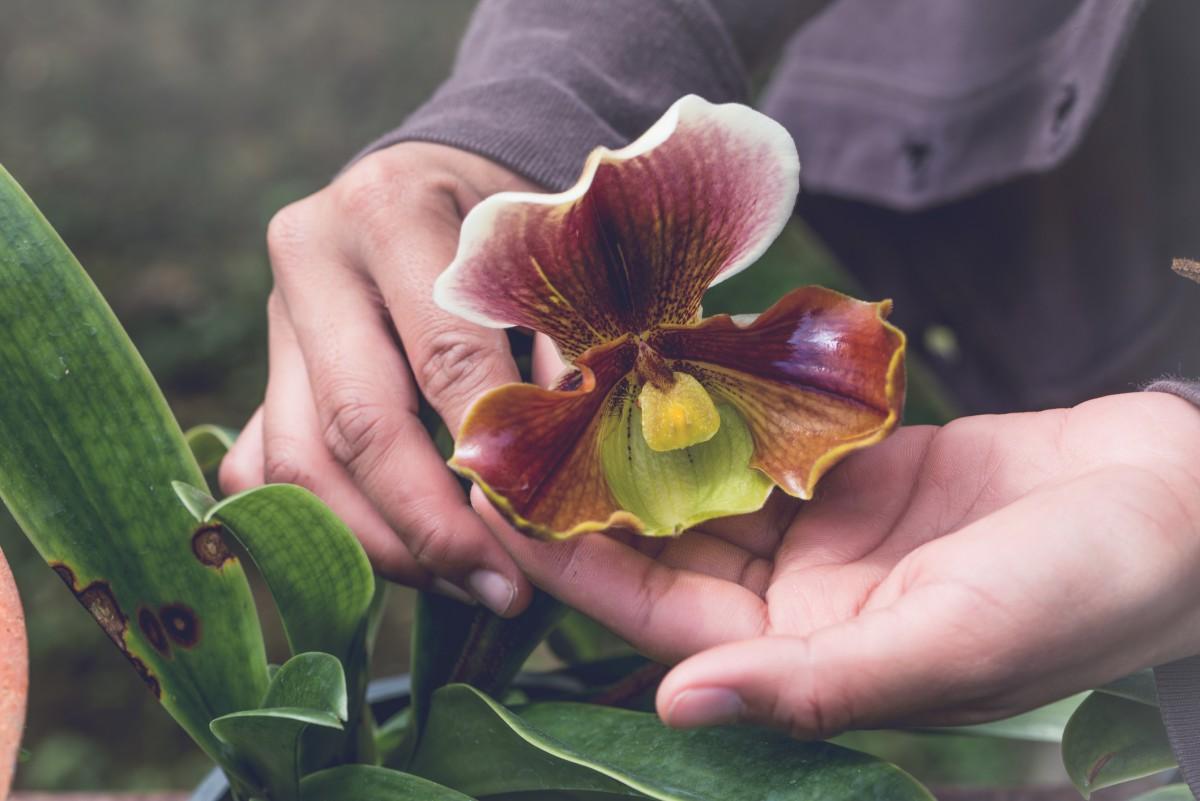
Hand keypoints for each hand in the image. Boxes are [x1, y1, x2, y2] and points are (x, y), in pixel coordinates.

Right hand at [220, 142, 540, 615]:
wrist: (441, 180)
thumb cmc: (515, 220)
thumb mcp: (555, 254)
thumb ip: (567, 338)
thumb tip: (575, 453)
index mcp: (389, 211)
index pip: (443, 359)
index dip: (490, 460)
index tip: (540, 540)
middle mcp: (311, 260)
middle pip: (354, 425)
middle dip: (429, 527)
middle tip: (499, 588)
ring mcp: (276, 319)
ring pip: (297, 464)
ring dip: (382, 543)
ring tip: (465, 582)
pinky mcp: (264, 368)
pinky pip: (267, 471)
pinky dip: (329, 526)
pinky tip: (406, 556)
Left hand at [483, 390, 1199, 735]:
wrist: (1170, 506)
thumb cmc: (1080, 592)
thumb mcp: (951, 645)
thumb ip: (814, 684)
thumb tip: (677, 705)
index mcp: (806, 659)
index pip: (660, 618)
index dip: (577, 565)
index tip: (497, 508)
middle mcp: (796, 602)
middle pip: (664, 546)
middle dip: (588, 489)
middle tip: (509, 424)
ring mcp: (820, 532)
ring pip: (703, 485)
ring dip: (639, 435)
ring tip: (564, 378)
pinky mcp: (848, 471)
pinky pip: (760, 435)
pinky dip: (713, 399)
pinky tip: (659, 355)